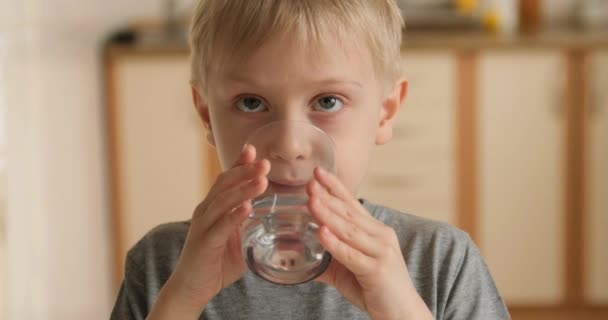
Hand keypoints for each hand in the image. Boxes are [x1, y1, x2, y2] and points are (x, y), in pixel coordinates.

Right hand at [150, 145, 268, 317]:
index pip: (226, 180)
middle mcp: (206, 211)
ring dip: (243, 189)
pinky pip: (221, 226)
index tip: (252, 149)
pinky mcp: (204, 242)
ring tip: (262, 180)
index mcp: (213, 207)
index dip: (239, 164)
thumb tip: (279, 225)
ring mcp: (203, 225)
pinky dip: (234, 215)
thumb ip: (253, 229)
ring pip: (223, 201)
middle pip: (225, 184)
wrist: (191, 288)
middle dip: (245, 171)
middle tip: (265, 163)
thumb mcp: (239, 241)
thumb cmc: (217, 264)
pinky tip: (248, 207)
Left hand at [307, 167, 432, 319]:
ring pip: (349, 230)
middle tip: (309, 182)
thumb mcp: (350, 270)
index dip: (335, 187)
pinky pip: (351, 254)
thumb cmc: (378, 290)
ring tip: (311, 201)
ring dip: (328, 214)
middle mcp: (380, 236)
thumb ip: (329, 260)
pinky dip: (335, 243)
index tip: (318, 172)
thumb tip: (301, 256)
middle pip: (349, 212)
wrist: (403, 315)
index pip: (353, 204)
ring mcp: (381, 251)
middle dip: (327, 196)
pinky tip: (322, 233)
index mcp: (375, 231)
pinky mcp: (377, 269)